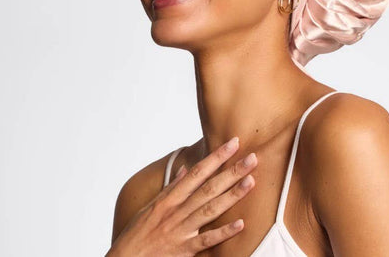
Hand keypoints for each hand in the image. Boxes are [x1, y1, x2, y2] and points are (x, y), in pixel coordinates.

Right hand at [106, 136, 256, 255]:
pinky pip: (206, 241)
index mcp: (169, 198)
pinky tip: (240, 224)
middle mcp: (176, 211)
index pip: (197, 172)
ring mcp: (180, 231)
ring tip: (250, 182)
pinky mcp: (183, 252)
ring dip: (232, 195)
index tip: (233, 143)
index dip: (216, 157)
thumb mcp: (150, 207)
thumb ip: (170, 189)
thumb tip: (186, 170)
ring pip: (210, 209)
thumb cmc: (136, 235)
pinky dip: (223, 232)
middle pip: (209, 187)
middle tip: (252, 158)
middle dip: (231, 171)